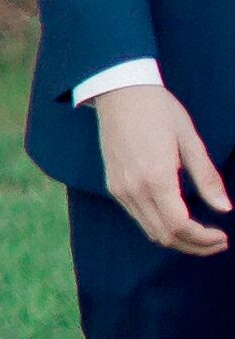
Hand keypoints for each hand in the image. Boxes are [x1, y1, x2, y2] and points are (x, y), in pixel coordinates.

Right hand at [97, 81, 231, 258]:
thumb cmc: (159, 111)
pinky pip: (138, 217)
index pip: (180, 226)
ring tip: (202, 234)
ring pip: (150, 231)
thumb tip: (225, 208)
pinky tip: (178, 217)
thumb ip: (207, 178)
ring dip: (178, 239)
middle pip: (164, 235)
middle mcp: (134, 189)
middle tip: (218, 241)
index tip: (223, 236)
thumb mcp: (191, 141)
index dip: (204, 239)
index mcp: (156, 178)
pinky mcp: (114, 185)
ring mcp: (120, 188)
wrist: (119, 93)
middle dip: (194, 245)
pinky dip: (160, 226)